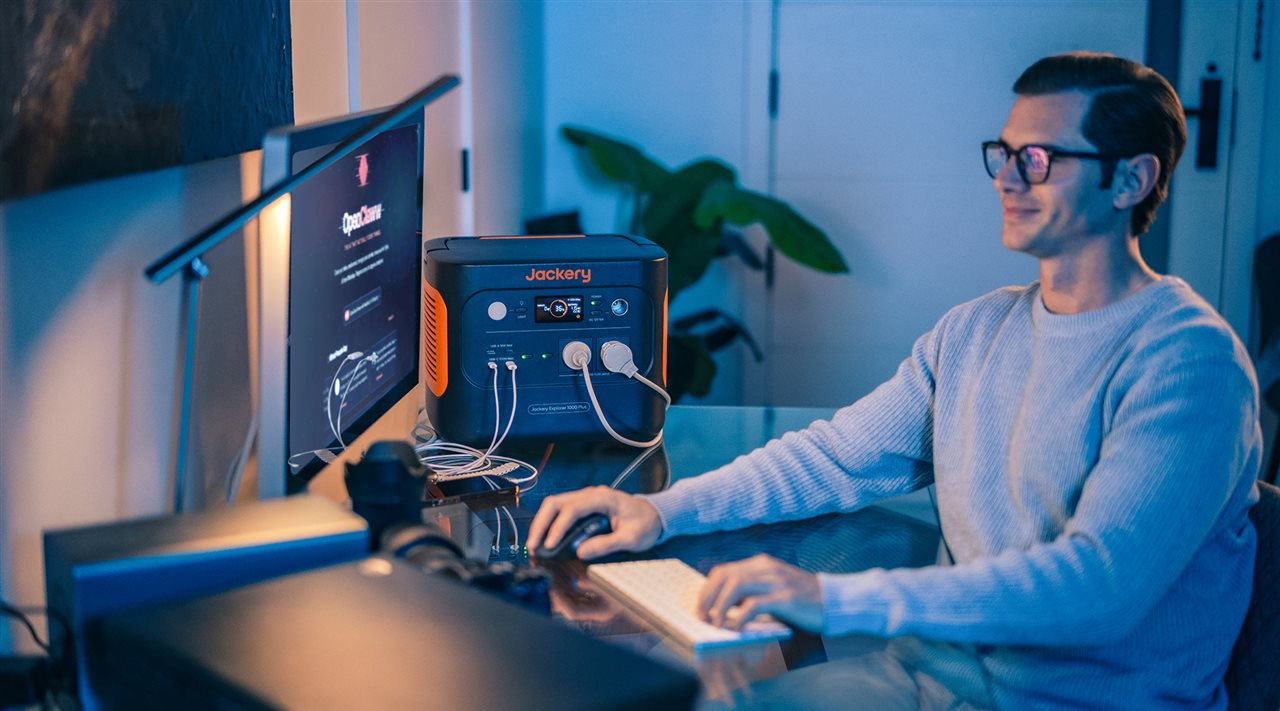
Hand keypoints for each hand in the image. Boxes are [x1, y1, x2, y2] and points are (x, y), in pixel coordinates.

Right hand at [526, 486, 662, 559]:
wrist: (654, 515)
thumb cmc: (645, 524)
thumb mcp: (631, 538)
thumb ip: (607, 544)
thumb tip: (581, 552)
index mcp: (602, 498)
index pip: (572, 509)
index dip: (558, 527)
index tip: (550, 545)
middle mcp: (590, 494)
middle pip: (556, 503)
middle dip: (541, 524)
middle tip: (533, 546)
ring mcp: (585, 499)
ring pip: (554, 505)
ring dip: (542, 524)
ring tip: (535, 545)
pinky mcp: (583, 507)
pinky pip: (561, 512)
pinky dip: (550, 525)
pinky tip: (546, 540)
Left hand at [696, 554, 823, 632]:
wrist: (835, 601)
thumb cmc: (803, 599)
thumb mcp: (773, 588)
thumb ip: (752, 592)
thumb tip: (723, 607)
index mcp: (761, 564)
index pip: (723, 571)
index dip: (707, 589)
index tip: (700, 608)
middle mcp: (766, 568)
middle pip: (725, 576)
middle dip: (708, 597)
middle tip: (701, 618)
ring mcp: (777, 581)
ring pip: (736, 587)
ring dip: (720, 607)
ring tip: (715, 624)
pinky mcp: (786, 598)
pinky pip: (755, 605)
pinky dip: (740, 617)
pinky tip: (736, 629)